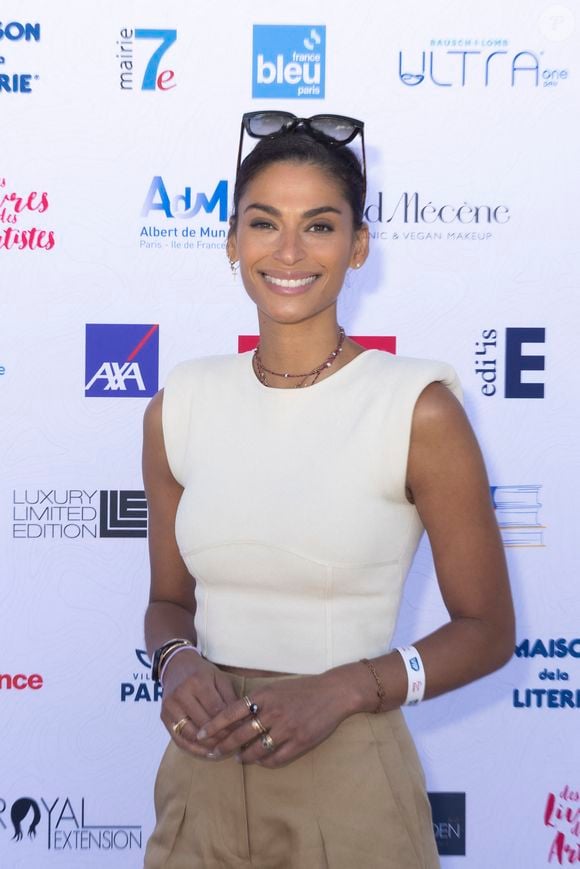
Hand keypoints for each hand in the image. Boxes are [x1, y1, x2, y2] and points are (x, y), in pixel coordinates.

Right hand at [160, 651, 238, 758]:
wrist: (175, 666)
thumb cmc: (202, 672)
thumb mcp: (219, 678)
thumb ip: (230, 698)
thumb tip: (242, 720)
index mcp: (198, 682)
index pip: (216, 710)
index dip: (229, 724)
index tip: (240, 732)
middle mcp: (181, 694)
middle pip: (203, 724)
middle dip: (220, 736)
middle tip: (233, 743)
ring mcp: (170, 707)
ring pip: (191, 734)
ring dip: (207, 745)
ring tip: (221, 749)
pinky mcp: (163, 717)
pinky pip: (178, 739)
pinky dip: (193, 749)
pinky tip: (206, 752)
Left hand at [195, 671, 354, 767]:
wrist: (334, 693)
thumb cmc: (303, 689)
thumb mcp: (276, 688)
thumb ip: (257, 701)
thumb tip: (233, 716)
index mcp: (265, 695)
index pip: (231, 712)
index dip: (214, 725)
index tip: (201, 734)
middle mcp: (273, 712)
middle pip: (240, 735)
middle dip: (224, 747)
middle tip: (214, 753)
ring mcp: (287, 728)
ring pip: (256, 750)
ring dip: (245, 757)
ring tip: (240, 758)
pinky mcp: (300, 742)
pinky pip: (275, 758)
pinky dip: (265, 762)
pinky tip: (261, 761)